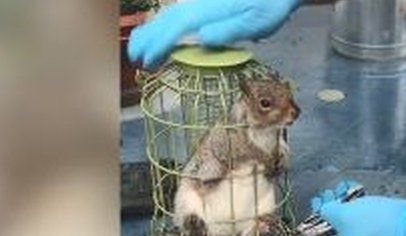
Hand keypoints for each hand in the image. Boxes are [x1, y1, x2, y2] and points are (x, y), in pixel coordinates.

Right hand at [128, 0, 301, 67]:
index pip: (178, 28)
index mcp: (210, 10)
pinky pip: (179, 14)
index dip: (160, 45)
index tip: (148, 60)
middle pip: (167, 20)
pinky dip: (165, 25)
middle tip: (134, 58)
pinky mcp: (205, 4)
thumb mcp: (255, 22)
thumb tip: (202, 38)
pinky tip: (161, 34)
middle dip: (148, 39)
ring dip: (152, 32)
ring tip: (138, 48)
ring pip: (170, 16)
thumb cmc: (270, 5)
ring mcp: (201, 2)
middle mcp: (200, 3)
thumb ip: (229, 30)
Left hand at [311, 181, 405, 235]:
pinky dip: (356, 199)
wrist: (405, 222)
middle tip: (327, 193)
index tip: (316, 202)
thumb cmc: (372, 222)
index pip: (323, 234)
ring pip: (350, 214)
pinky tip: (354, 188)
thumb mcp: (342, 215)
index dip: (316, 217)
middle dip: (330, 206)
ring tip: (341, 187)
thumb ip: (328, 212)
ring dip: (343, 199)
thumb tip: (322, 210)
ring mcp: (366, 231)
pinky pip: (362, 210)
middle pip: (336, 223)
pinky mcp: (377, 221)